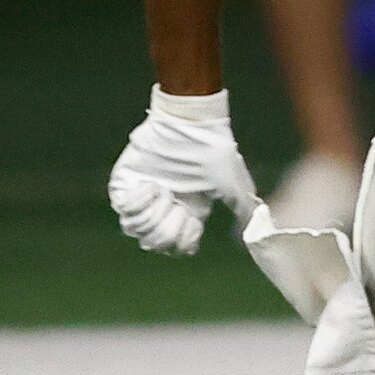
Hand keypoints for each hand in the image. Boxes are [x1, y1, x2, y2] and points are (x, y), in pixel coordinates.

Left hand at [107, 88, 256, 254]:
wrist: (190, 126)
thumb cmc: (213, 152)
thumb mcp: (234, 186)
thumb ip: (243, 212)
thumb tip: (253, 234)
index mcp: (187, 214)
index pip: (176, 249)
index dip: (183, 241)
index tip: (192, 220)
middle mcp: (163, 209)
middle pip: (154, 243)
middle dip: (167, 228)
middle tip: (176, 203)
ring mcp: (141, 198)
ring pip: (136, 230)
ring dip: (153, 212)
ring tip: (163, 190)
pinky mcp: (124, 184)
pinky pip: (122, 209)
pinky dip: (139, 200)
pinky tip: (152, 184)